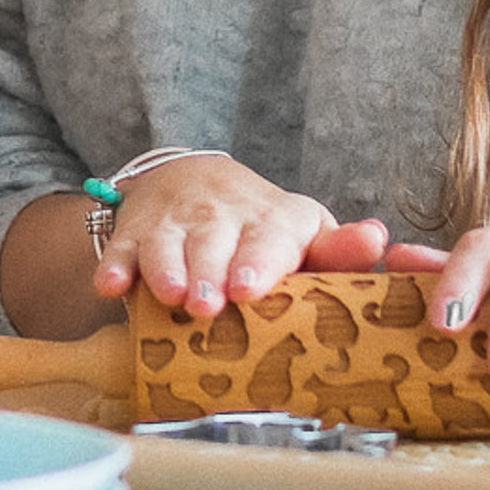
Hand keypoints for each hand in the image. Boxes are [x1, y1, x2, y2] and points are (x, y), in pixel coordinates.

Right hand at [94, 156, 361, 317]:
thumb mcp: (306, 236)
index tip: (250, 288)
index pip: (268, 236)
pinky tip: (110, 287)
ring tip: (170, 297)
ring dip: (167, 269)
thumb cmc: (266, 231)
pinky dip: (115, 265)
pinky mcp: (137, 230)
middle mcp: (222, 214)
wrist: (196, 183)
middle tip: (208, 306)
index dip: (258, 261)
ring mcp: (175, 221)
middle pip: (214, 241)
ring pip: (168, 243)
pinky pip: (123, 247)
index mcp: (274, 218)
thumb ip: (340, 251)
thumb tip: (378, 240)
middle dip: (209, 272)